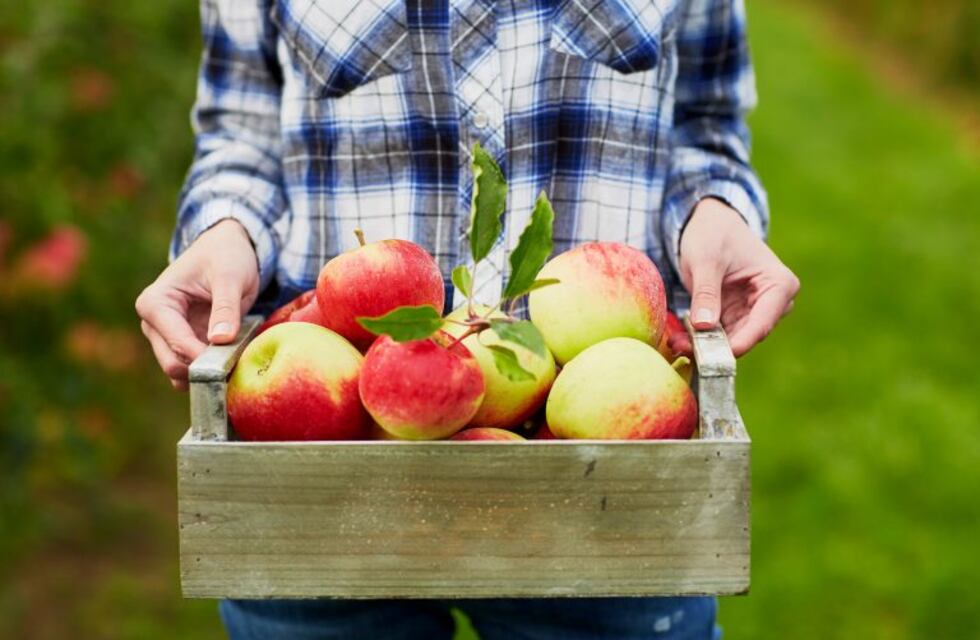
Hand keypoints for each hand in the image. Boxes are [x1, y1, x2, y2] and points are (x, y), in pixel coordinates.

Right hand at [135, 219, 259, 389]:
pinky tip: (234, 363)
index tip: (231, 362)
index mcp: (156, 303)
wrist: (227, 250)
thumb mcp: (230, 277)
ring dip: (209, 373)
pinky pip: (194, 370)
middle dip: (204, 369)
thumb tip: (220, 340)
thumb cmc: (225, 256)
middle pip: (172, 364)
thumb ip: (225, 308)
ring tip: (238, 362)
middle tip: (237, 366)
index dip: (203, 357)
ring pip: (182, 373)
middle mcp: (154, 324)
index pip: (175, 341)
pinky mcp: (183, 346)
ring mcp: (167, 338)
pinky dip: (212, 372)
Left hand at [673, 198, 799, 356]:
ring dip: (705, 345)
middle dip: (716, 346)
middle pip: (747, 335)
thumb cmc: (714, 233)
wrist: (709, 223)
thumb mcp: (706, 260)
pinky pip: (720, 335)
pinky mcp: (737, 316)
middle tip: (682, 348)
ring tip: (676, 344)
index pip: (762, 323)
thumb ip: (706, 292)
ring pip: (732, 339)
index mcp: (779, 284)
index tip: (712, 356)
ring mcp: (755, 311)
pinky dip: (700, 338)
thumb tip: (704, 326)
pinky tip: (679, 340)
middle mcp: (774, 303)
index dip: (738, 343)